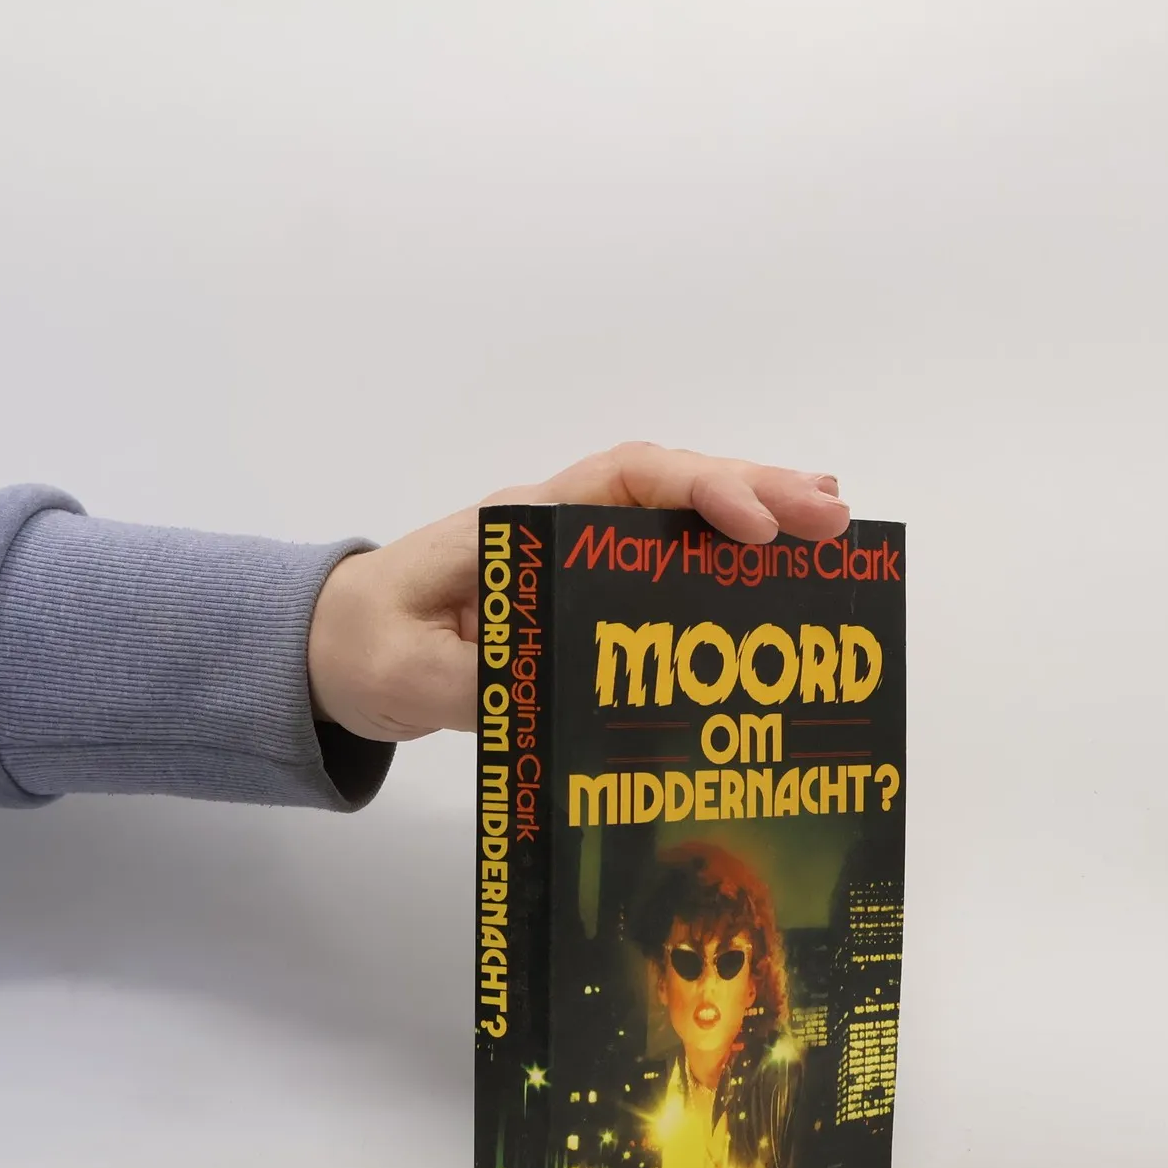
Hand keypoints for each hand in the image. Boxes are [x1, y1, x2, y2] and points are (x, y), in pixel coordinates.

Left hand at [307, 442, 850, 741]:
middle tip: (835, 516)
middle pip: (669, 487)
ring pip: (677, 515)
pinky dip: (725, 556)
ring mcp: (575, 553)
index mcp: (520, 525)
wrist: (332, 650)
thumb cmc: (365, 645)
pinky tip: (777, 564)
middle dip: (755, 493)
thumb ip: (477, 677)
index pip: (622, 482)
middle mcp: (559, 523)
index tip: (753, 526)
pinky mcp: (584, 590)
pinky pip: (666, 558)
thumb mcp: (407, 672)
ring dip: (755, 512)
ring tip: (833, 521)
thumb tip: (557, 686)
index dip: (697, 494)